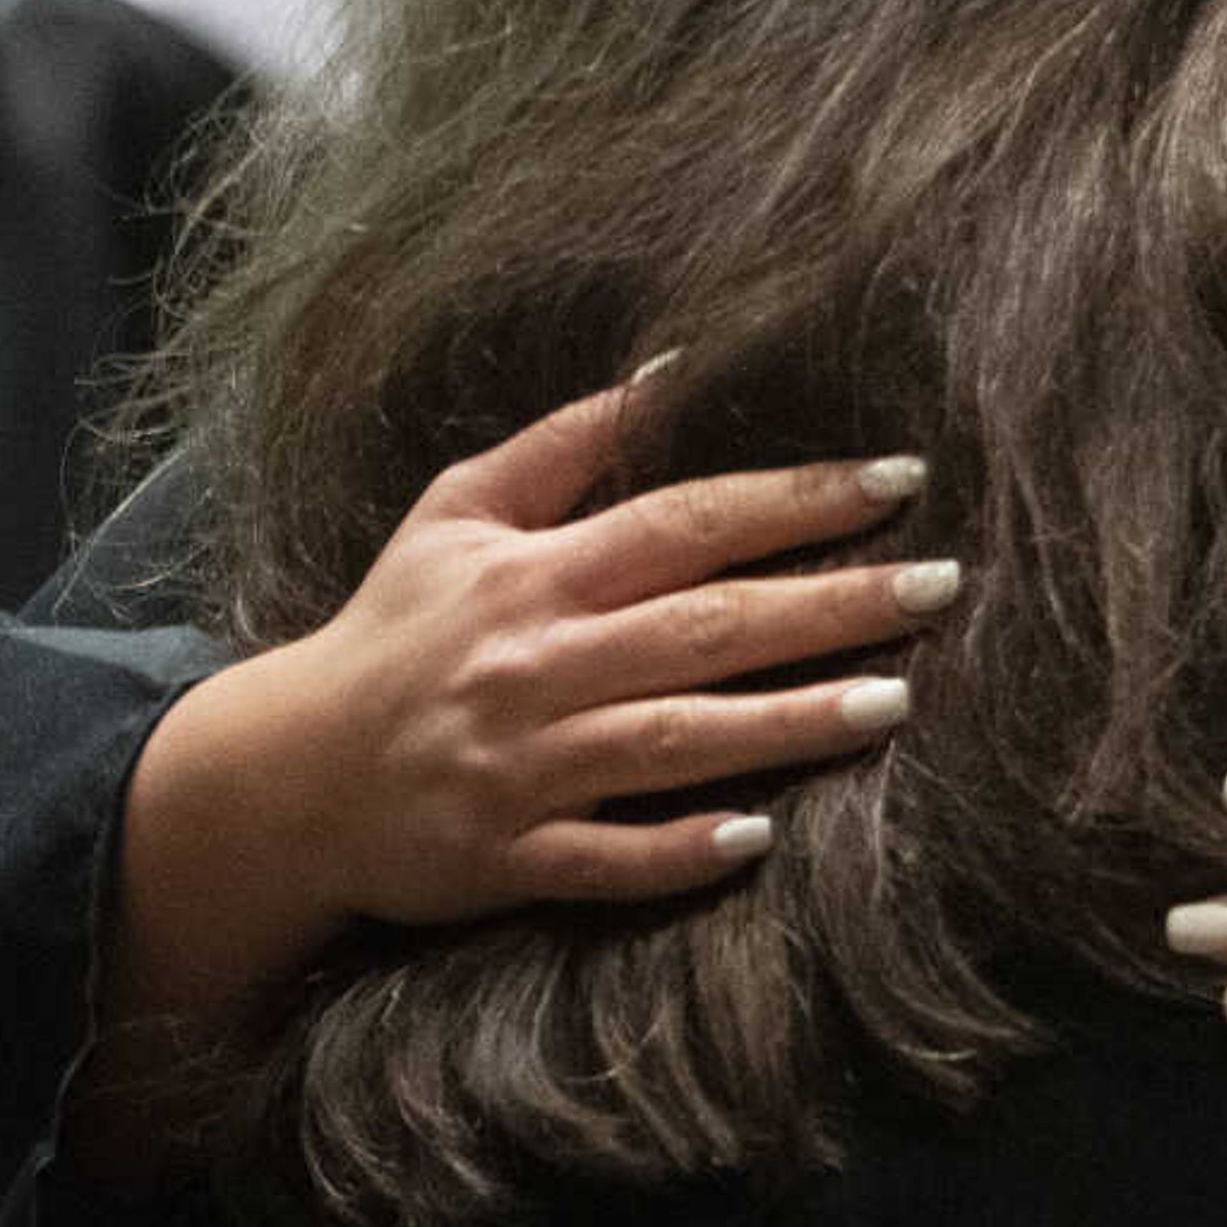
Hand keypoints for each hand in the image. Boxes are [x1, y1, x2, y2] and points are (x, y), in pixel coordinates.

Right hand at [215, 382, 958, 931]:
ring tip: (894, 702)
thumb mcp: (459, 511)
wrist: (284, 777)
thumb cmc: (395, 630)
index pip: (688, 521)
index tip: (899, 478)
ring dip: (787, 724)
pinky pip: (606, 858)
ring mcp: (525, 765)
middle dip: (830, 603)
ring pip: (675, 740)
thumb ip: (567, 442)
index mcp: (535, 573)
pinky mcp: (507, 855)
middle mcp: (538, 663)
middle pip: (706, 626)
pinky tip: (760, 839)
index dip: (795, 497)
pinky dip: (677, 851)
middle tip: (941, 586)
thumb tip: (676, 367)